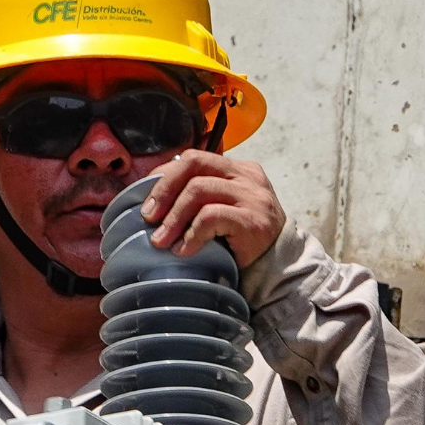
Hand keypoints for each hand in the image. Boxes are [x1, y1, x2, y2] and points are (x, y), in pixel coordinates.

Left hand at [142, 149, 286, 267]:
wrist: (278, 267)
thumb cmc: (241, 239)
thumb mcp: (222, 209)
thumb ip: (199, 197)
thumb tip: (153, 201)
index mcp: (237, 169)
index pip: (194, 158)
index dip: (164, 175)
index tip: (147, 199)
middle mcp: (247, 176)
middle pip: (194, 164)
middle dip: (163, 189)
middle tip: (148, 217)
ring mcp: (252, 197)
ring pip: (198, 190)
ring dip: (173, 217)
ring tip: (161, 240)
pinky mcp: (253, 221)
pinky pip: (211, 217)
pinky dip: (191, 234)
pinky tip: (183, 250)